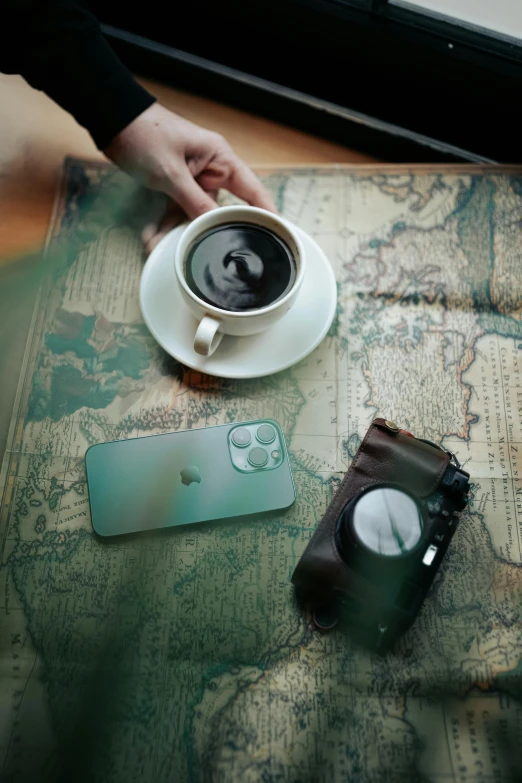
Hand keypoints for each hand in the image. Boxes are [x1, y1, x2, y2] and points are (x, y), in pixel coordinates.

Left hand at [104, 103, 275, 252]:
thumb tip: (214, 226)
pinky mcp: (175, 183)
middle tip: (204, 252)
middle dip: (207, 231)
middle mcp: (210, 168)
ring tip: (162, 247)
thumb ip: (195, 203)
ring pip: (194, 213)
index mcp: (219, 158)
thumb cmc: (145, 133)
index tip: (276, 234)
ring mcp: (192, 177)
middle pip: (221, 208)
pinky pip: (176, 209)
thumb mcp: (171, 173)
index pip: (252, 190)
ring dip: (178, 230)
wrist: (112, 119)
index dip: (265, 212)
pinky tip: (153, 237)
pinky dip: (165, 223)